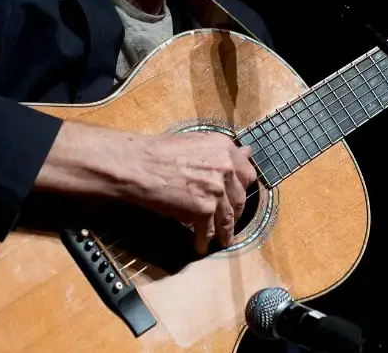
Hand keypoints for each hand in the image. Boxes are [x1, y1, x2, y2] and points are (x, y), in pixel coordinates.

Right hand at [118, 131, 257, 254]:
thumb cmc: (160, 152)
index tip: (237, 196)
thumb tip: (247, 152)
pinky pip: (207, 231)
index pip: (248, 174)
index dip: (242, 188)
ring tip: (223, 240)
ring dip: (224, 232)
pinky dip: (203, 241)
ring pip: (226, 218)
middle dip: (235, 212)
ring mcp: (216, 191)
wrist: (139, 165)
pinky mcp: (203, 210)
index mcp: (225, 149)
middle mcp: (226, 169)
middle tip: (230, 220)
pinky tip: (200, 246)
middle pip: (239, 199)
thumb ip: (223, 153)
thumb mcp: (198, 143)